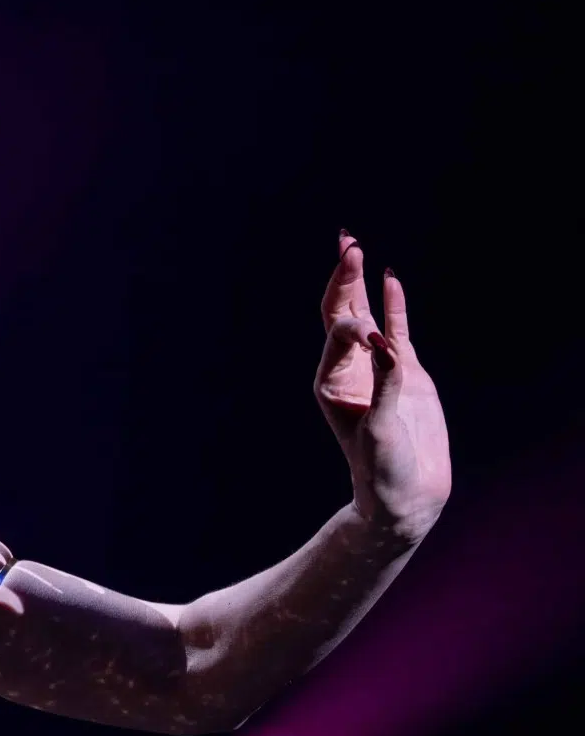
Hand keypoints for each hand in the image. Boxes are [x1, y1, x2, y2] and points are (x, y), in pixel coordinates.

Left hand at [314, 232, 451, 541]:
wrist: (404, 495)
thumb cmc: (383, 469)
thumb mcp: (381, 429)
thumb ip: (386, 385)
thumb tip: (388, 343)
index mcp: (331, 382)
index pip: (338, 336)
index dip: (354, 324)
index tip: (375, 336)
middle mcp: (348, 370)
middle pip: (340, 313)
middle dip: (343, 277)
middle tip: (347, 241)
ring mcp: (376, 368)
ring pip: (364, 315)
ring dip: (359, 282)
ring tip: (354, 246)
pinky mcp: (405, 373)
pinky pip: (397, 330)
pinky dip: (394, 305)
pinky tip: (391, 278)